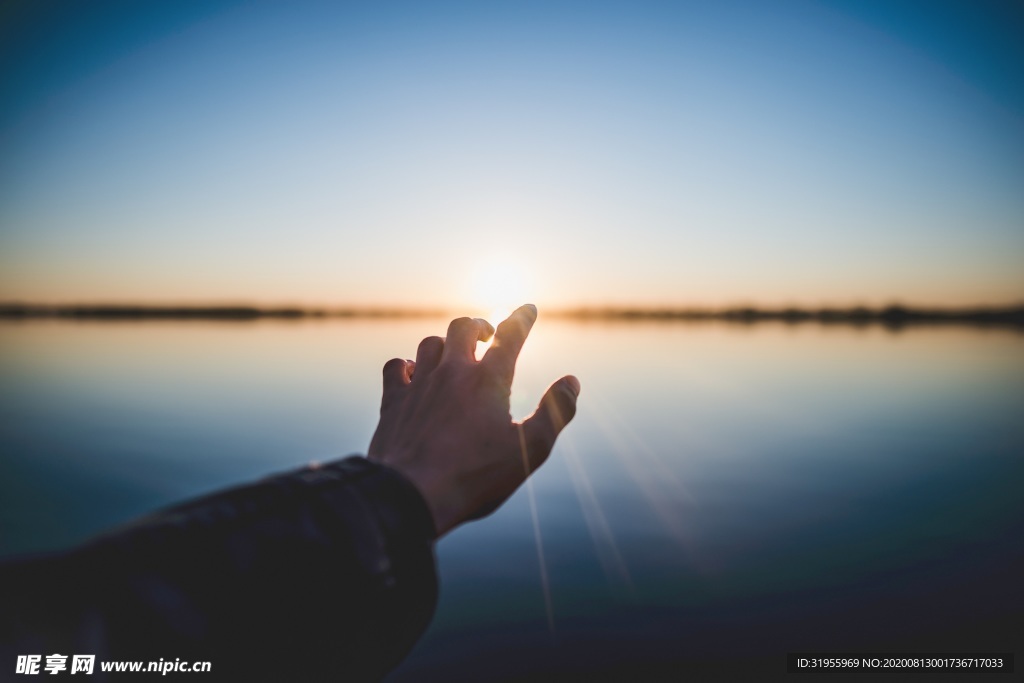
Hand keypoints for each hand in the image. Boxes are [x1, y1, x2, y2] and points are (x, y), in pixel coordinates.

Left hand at [368, 304, 579, 537]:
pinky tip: (413, 374)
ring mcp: (419, 385)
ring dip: (445, 344)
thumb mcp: (530, 450)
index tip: (528, 309)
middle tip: (487, 335)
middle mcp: (452, 373)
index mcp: (488, 380)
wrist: (412, 495)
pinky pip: (397, 367)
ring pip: (430, 343)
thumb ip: (555, 412)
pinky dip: (407, 364)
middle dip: (479, 325)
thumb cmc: (476, 476)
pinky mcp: (394, 402)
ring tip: (454, 355)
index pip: (510, 335)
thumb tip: (572, 381)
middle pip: (463, 327)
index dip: (521, 318)